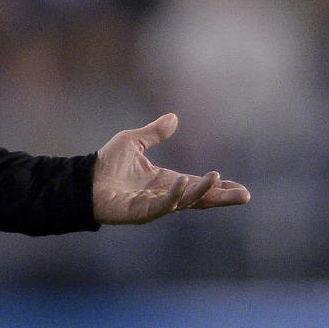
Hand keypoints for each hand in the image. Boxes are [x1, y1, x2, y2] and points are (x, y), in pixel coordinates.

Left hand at [92, 113, 248, 224]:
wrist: (84, 180)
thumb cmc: (107, 164)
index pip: (197, 186)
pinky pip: (161, 205)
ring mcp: (154, 205)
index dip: (217, 187)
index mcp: (165, 181)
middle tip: (245, 196)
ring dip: (201, 192)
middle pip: (198, 198)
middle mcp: (164, 195)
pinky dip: (174, 195)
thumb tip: (174, 117)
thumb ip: (154, 133)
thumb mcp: (133, 141)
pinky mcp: (140, 211)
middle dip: (221, 197)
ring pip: (184, 201)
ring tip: (217, 179)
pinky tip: (183, 182)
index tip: (241, 189)